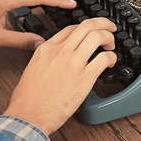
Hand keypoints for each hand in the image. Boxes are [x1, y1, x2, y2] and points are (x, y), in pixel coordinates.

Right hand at [3, 18, 116, 134]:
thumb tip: (59, 56)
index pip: (72, 27)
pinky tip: (110, 63)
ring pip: (97, 36)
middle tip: (110, 29)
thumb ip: (48, 57)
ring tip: (110, 47)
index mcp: (47, 48)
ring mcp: (73, 63)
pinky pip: (104, 58)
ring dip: (109, 38)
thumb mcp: (33, 68)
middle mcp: (60, 52)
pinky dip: (112, 57)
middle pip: (87, 25)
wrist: (27, 117)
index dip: (86, 28)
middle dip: (103, 24)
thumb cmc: (28, 99)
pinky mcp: (84, 78)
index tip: (93, 32)